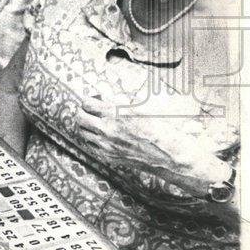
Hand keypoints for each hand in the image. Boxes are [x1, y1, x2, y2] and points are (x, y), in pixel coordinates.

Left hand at [76, 96, 228, 194]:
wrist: (170, 155)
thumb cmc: (160, 128)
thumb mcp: (140, 106)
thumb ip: (119, 99)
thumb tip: (105, 93)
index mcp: (114, 112)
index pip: (86, 102)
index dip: (89, 100)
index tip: (92, 100)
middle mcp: (107, 128)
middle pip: (80, 117)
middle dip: (83, 111)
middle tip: (90, 110)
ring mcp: (106, 145)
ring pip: (82, 132)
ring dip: (86, 125)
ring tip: (95, 122)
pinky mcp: (109, 157)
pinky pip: (90, 146)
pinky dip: (92, 139)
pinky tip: (100, 136)